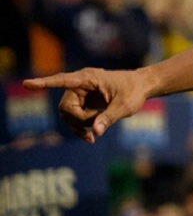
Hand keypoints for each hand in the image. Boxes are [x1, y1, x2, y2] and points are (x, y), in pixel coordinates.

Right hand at [24, 68, 152, 141]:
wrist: (141, 87)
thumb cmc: (135, 92)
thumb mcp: (126, 106)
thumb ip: (110, 118)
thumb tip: (96, 132)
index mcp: (89, 78)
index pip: (63, 81)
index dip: (45, 83)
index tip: (28, 84)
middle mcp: (80, 84)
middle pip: (66, 106)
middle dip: (79, 120)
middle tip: (98, 123)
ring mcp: (79, 93)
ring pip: (67, 114)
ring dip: (79, 125)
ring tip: (95, 133)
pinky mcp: (81, 101)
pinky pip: (72, 117)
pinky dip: (80, 128)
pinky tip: (91, 137)